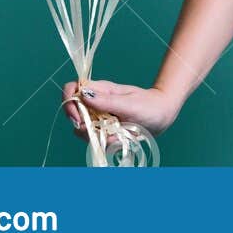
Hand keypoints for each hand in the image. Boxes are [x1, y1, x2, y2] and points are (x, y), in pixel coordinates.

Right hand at [62, 79, 180, 144]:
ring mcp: (99, 117)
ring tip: (116, 135)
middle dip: (82, 126)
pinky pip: (96, 139)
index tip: (78, 118)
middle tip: (99, 131)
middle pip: (73, 113)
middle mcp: (96, 103)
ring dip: (96, 136)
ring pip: (83, 130)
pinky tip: (119, 139)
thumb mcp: (129, 103)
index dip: (69, 102)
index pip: (73, 89)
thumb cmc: (149, 105)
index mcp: (100, 90)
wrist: (162, 116)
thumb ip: (106, 101)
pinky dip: (105, 142)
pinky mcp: (104, 130)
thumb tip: (83, 94)